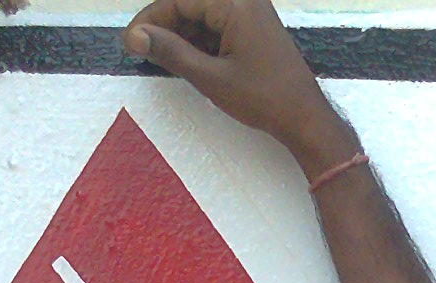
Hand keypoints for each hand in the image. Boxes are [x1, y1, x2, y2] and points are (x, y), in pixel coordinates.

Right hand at [122, 0, 357, 176]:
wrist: (306, 118)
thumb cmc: (264, 98)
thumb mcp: (210, 77)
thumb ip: (171, 52)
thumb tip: (135, 36)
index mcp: (235, 3)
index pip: (180, 0)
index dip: (150, 19)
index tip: (129, 40)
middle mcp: (244, 0)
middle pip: (191, 5)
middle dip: (164, 26)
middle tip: (140, 50)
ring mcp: (251, 14)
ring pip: (203, 17)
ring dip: (180, 35)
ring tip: (160, 60)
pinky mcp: (254, 30)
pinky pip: (218, 27)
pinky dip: (199, 42)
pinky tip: (186, 61)